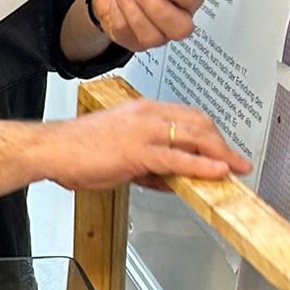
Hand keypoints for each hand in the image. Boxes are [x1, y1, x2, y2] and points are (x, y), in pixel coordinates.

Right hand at [43, 99, 250, 190]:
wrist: (52, 149)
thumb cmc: (77, 150)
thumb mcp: (120, 155)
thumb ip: (148, 165)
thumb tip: (169, 178)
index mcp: (143, 111)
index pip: (188, 117)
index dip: (210, 134)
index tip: (222, 148)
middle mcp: (147, 115)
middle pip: (199, 123)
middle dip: (222, 143)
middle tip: (237, 160)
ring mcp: (144, 131)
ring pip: (194, 137)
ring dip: (220, 154)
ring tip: (235, 168)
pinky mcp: (138, 151)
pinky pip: (179, 157)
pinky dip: (202, 165)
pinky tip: (216, 172)